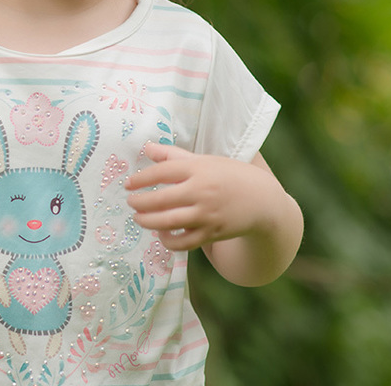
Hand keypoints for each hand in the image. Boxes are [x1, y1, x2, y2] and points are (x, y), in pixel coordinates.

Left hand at [124, 142, 277, 252]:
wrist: (262, 199)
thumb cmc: (229, 175)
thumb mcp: (204, 160)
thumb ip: (173, 155)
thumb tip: (146, 147)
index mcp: (198, 168)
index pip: (161, 172)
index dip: (140, 178)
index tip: (128, 184)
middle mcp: (201, 191)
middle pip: (160, 199)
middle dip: (139, 202)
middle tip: (130, 202)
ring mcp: (206, 214)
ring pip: (168, 222)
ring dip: (147, 221)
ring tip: (138, 218)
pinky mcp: (211, 233)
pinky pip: (183, 242)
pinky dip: (168, 240)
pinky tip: (161, 233)